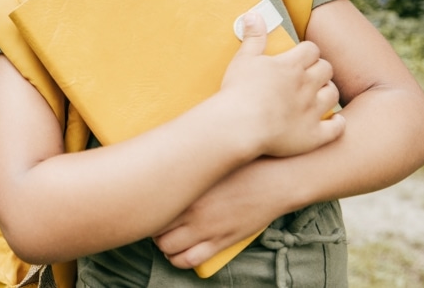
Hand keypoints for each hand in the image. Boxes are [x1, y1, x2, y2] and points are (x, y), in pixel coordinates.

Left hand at [153, 162, 277, 268]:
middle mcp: (192, 210)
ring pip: (168, 249)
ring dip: (165, 246)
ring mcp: (206, 229)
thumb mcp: (210, 162)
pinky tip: (181, 252)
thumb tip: (166, 165)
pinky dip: (180, 259)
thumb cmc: (244, 165)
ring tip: (169, 238)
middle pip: (155, 229)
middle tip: (159, 222)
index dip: (147, 208)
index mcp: (187, 187)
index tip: (150, 204)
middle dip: (153, 228)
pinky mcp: (220, 242)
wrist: (276, 180)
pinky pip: (189, 260)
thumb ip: (187, 168)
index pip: (151, 205)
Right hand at [219, 13, 344, 157]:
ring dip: (328, 92)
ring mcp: (312, 111)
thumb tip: (254, 14)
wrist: (239, 125)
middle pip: (326, 69)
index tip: (300, 56)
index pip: (311, 49)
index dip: (308, 52)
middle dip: (320, 69)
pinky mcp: (312, 135)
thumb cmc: (238, 90)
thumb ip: (253, 37)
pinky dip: (338, 124)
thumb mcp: (243, 59)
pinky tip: (334, 122)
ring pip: (333, 94)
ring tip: (318, 94)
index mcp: (291, 65)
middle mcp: (307, 85)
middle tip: (309, 75)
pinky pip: (336, 128)